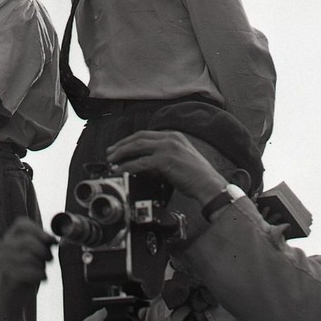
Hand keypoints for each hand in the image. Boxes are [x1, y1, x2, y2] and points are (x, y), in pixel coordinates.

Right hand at [0, 218, 56, 298]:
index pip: (21, 224)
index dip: (38, 230)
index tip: (51, 240)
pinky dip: (40, 275)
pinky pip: (29, 271)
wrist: (11, 300)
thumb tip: (55, 239)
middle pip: (28, 240)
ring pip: (30, 257)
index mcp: (9, 239)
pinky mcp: (6, 275)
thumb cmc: (26, 276)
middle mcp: (2, 247)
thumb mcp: (36, 257)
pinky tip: (41, 278)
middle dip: (44, 250)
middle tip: (50, 259)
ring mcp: (2, 261)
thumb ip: (43, 245)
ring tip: (42, 271)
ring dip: (42, 265)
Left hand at [106, 130, 225, 204]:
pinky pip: (140, 162)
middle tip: (110, 153)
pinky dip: (127, 165)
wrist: (209, 185)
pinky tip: (120, 169)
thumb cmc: (197, 177)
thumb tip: (144, 163)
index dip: (130, 141)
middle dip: (122, 144)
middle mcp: (170, 138)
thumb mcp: (179, 159)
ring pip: (137, 146)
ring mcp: (167, 147)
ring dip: (121, 153)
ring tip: (111, 160)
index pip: (146, 134)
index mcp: (174, 136)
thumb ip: (163, 156)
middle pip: (138, 137)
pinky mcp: (165, 160)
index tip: (120, 147)